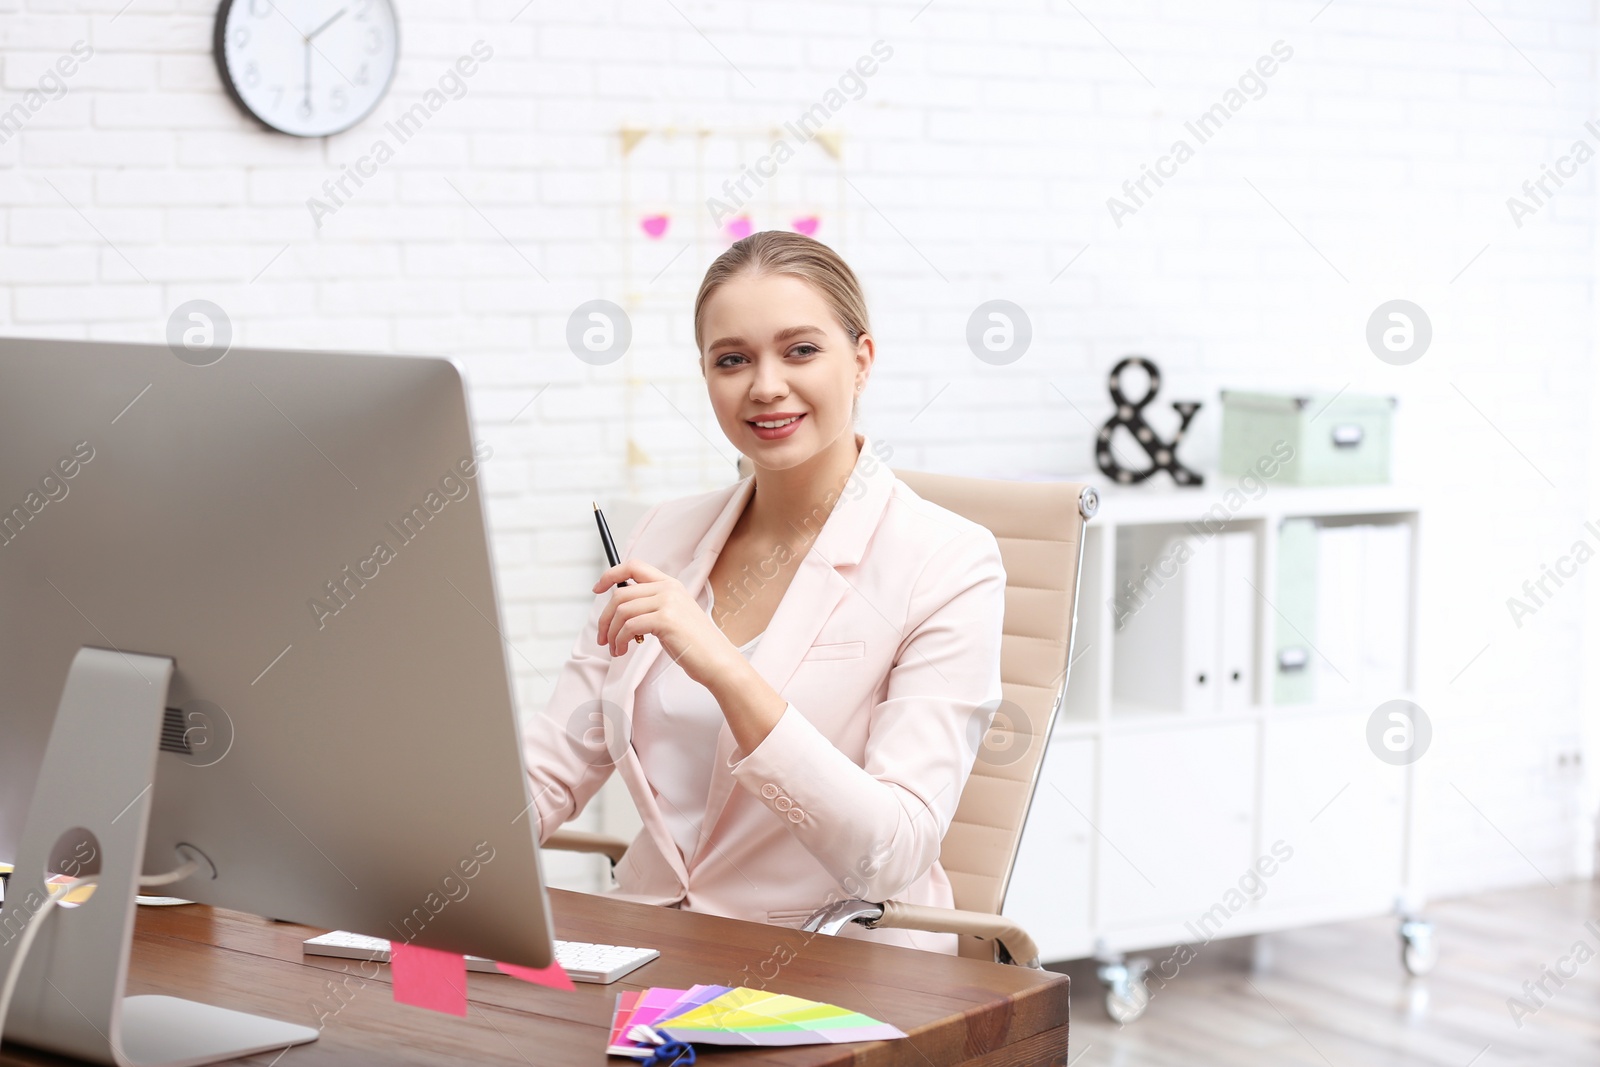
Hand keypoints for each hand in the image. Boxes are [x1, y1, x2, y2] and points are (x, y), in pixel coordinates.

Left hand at [593, 559, 740, 686]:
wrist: (717, 661)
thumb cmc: (694, 645)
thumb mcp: (672, 617)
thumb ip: (650, 607)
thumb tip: (620, 609)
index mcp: (670, 585)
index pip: (634, 566)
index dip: (610, 574)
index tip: (597, 588)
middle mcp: (669, 589)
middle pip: (621, 593)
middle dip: (605, 617)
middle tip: (603, 637)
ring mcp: (668, 602)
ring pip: (622, 610)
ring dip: (612, 633)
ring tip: (615, 648)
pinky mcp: (666, 619)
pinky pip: (629, 626)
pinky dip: (620, 640)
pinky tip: (623, 650)